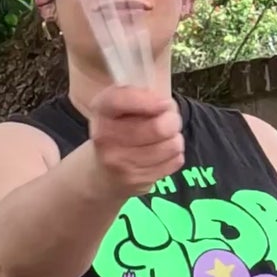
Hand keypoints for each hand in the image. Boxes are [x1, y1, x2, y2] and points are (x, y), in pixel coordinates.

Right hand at [84, 83, 183, 198]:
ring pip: (171, 145)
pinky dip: (175, 155)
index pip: (119, 100)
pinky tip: (163, 153)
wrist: (103, 173)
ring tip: (166, 137)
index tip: (164, 103)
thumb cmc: (120, 130)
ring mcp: (120, 162)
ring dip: (175, 138)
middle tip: (171, 120)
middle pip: (158, 127)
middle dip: (173, 120)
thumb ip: (140, 96)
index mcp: (101, 110)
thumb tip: (167, 106)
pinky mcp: (136, 180)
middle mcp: (105, 137)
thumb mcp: (120, 106)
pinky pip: (174, 162)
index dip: (147, 101)